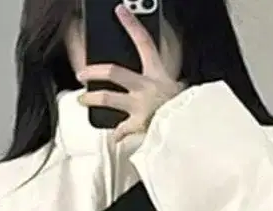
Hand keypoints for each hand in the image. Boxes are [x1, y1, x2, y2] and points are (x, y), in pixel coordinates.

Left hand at [77, 4, 184, 141]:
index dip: (131, 24)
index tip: (120, 11)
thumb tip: (168, 54)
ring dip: (92, 98)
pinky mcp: (139, 125)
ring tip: (82, 100)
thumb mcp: (179, 83)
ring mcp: (140, 105)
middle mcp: (146, 86)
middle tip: (81, 73)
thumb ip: (170, 70)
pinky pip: (122, 129)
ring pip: (109, 98)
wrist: (191, 128)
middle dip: (94, 71)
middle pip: (114, 71)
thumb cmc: (186, 107)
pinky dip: (117, 133)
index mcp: (157, 72)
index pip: (144, 42)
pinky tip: (113, 135)